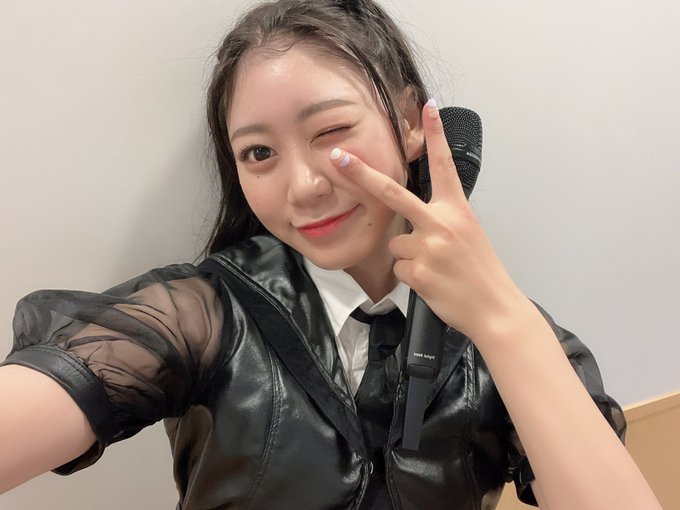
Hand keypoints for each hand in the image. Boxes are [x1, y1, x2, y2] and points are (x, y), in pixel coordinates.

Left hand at [330, 100, 528, 340]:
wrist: (494, 309)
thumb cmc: (481, 271)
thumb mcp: (469, 235)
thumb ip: (442, 219)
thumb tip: (413, 217)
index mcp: (457, 211)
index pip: (444, 166)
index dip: (436, 135)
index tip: (428, 108)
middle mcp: (441, 223)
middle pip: (393, 193)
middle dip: (361, 174)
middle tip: (337, 156)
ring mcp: (428, 248)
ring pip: (396, 244)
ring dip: (409, 256)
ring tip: (435, 268)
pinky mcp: (418, 272)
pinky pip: (399, 268)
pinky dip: (411, 276)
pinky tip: (431, 282)